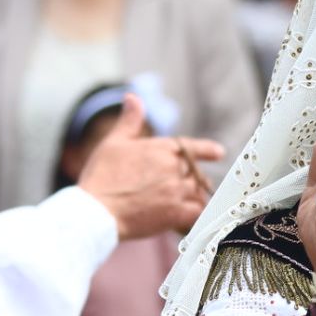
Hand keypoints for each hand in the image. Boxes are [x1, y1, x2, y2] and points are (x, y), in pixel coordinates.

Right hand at [77, 94, 224, 239]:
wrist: (96, 212)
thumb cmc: (101, 177)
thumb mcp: (113, 142)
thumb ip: (129, 121)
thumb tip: (132, 96)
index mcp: (161, 148)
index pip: (191, 147)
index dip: (207, 150)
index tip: (219, 152)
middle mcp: (173, 167)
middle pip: (194, 173)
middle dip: (189, 180)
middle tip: (180, 189)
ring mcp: (177, 190)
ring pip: (197, 192)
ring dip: (192, 197)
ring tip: (181, 204)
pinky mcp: (177, 214)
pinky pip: (197, 213)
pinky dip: (195, 215)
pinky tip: (187, 219)